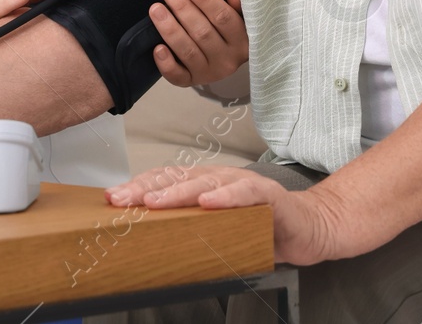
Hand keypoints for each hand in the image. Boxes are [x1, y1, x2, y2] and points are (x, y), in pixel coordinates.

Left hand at [104, 164, 342, 265]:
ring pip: (205, 182)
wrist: (308, 228)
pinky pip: (244, 193)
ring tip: (155, 201)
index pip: (166, 180)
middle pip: (177, 178)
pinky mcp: (267, 195)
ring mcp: (242, 183)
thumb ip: (191, 230)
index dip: (138, 187)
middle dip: (145, 189)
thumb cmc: (261, 229)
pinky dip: (225, 197)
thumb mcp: (219, 230)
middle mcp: (220, 179)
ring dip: (178, 192)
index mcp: (205, 185)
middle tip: (121, 200)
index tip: (112, 199)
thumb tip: (150, 242)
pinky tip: (208, 203)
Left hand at [150, 0, 246, 87]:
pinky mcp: (192, 82)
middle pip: (202, 32)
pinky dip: (166, 64)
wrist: (223, 62)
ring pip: (188, 51)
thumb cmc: (228, 32)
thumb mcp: (238, 17)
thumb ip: (237, 5)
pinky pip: (178, 77)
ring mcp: (209, 74)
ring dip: (170, 29)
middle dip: (182, 7)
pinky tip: (157, 47)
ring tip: (155, 8)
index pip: (223, 17)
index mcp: (242, 41)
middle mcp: (227, 60)